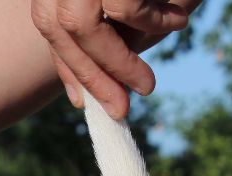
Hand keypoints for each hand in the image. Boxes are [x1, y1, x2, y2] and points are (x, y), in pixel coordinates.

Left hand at [31, 0, 190, 118]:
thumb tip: (95, 84)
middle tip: (120, 109)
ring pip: (84, 26)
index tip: (80, 101)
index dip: (66, 64)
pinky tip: (180, 20)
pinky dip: (152, 21)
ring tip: (146, 85)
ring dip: (117, 63)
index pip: (51, 23)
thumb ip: (112, 27)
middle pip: (59, 27)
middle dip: (90, 74)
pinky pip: (123, 7)